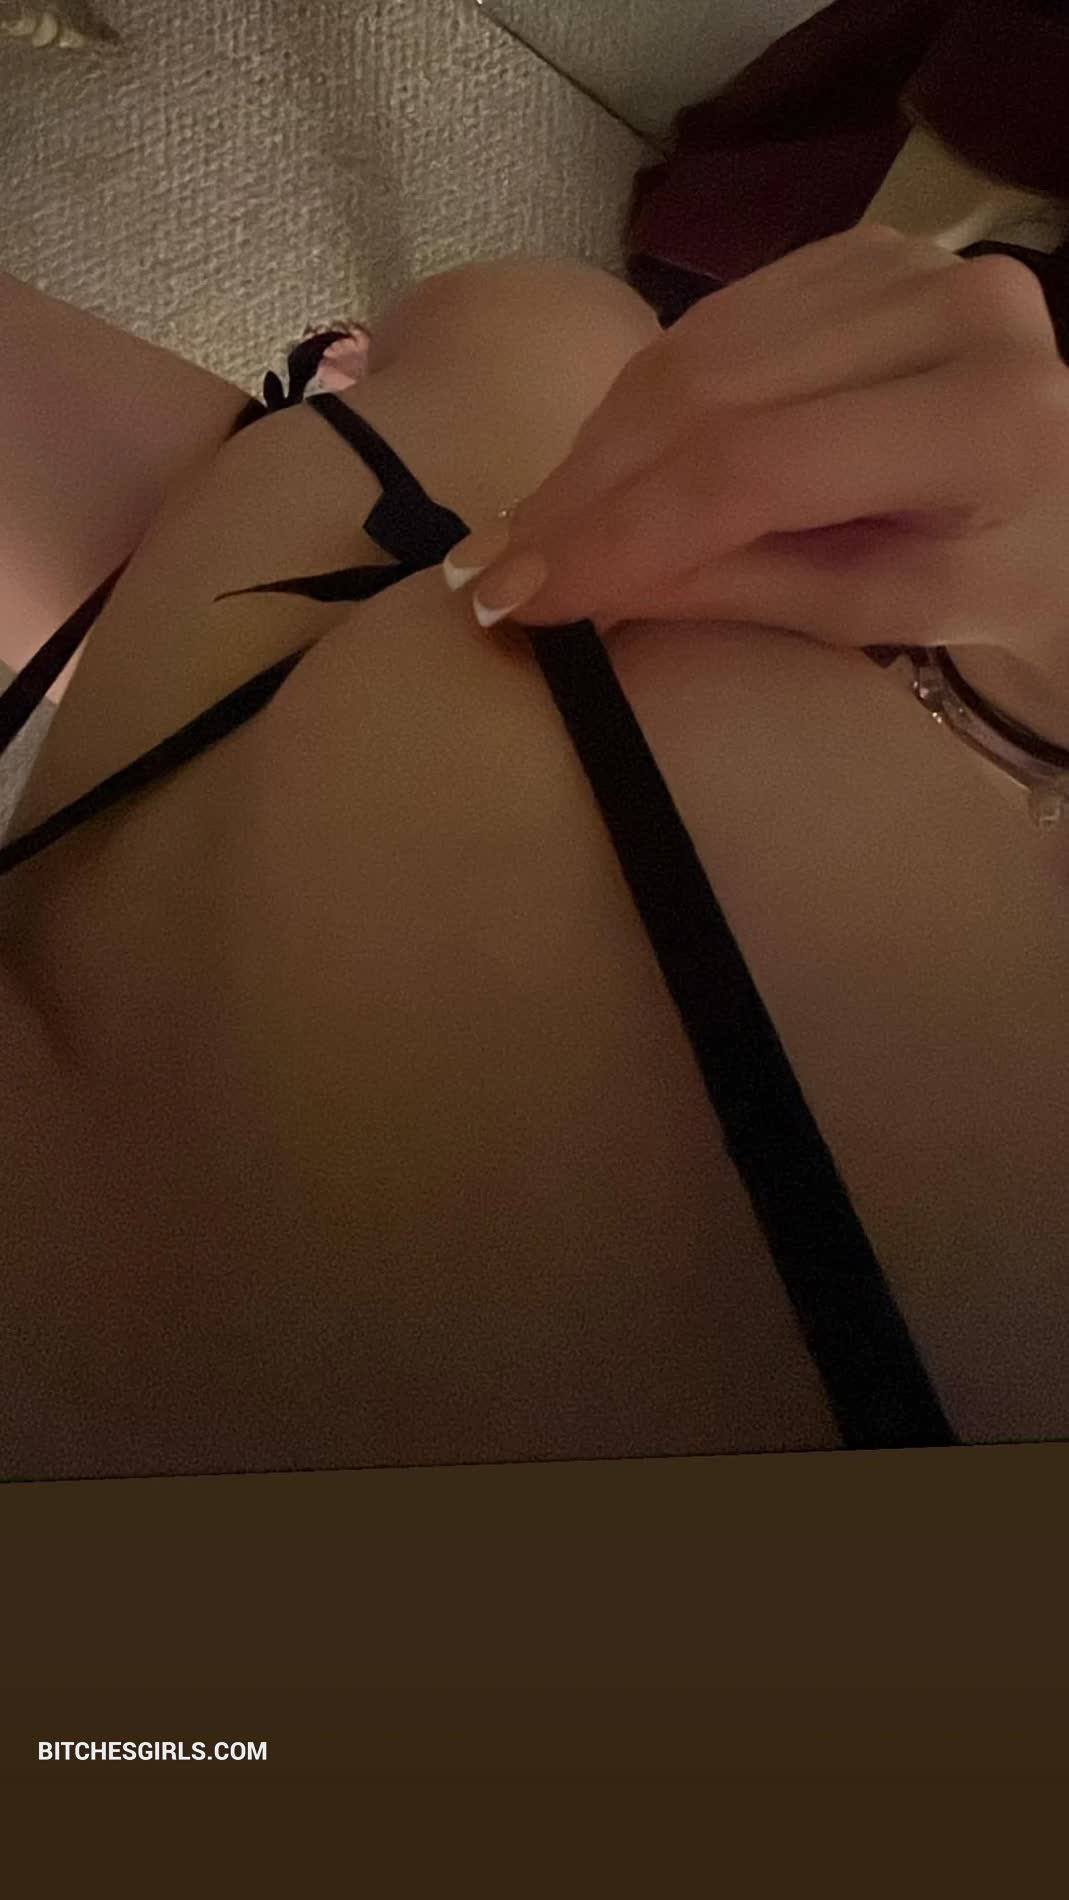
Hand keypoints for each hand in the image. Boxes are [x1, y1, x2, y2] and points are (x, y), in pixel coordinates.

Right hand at [451, 225, 1068, 680]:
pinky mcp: (862, 252)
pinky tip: (595, 468)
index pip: (758, 469)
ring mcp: (908, 261)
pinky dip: (639, 403)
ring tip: (533, 532)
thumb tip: (559, 582)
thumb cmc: (988, 584)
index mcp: (990, 420)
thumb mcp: (876, 612)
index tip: (520, 600)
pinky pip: (710, 324)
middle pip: (712, 395)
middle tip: (496, 572)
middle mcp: (959, 307)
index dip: (621, 534)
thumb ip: (728, 584)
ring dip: (597, 447)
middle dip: (587, 492)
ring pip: (694, 351)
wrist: (1064, 503)